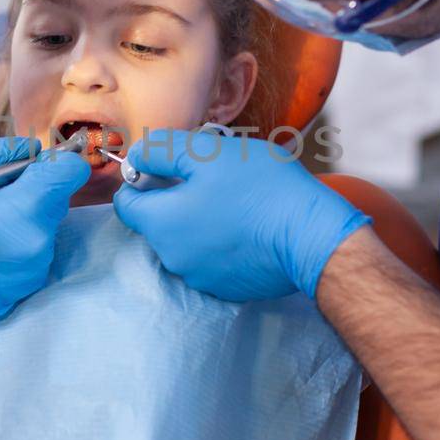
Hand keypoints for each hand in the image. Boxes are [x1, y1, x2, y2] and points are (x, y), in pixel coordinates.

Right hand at [0, 136, 88, 374]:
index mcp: (23, 207)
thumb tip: (35, 148)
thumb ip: (4, 156)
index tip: (44, 166)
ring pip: (47, 225)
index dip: (61, 163)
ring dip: (29, 220)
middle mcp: (39, 238)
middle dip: (37, 193)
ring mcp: (38, 264)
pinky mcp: (34, 283)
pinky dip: (22, 245)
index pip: (72, 171)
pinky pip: (38, 252)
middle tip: (3, 198)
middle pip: (59, 199)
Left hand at [112, 129, 370, 301]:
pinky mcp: (226, 288)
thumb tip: (138, 157)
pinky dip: (220, 241)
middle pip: (157, 221)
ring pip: (185, 240)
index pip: (126, 203)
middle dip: (176, 198)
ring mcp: (200, 277)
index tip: (171, 166)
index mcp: (160, 224)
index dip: (143, 178)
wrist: (312, 236)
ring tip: (235, 200)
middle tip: (214, 178)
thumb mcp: (207, 152)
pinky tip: (247, 226)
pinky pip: (210, 258)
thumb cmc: (260, 189)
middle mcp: (172, 257)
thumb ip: (162, 151)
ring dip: (199, 220)